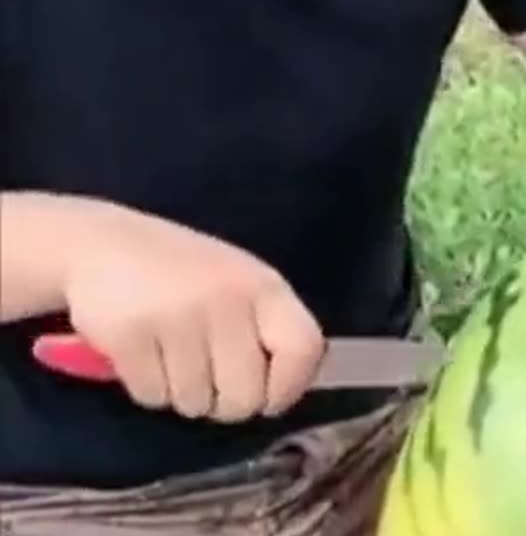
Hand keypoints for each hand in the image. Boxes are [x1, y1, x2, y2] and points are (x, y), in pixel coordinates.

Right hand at [60, 199, 323, 422]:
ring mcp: (178, 316)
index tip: (270, 399)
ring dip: (182, 394)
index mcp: (265, 286)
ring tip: (171, 357)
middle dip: (226, 404)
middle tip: (210, 384)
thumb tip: (282, 392)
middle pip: (245, 397)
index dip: (290, 387)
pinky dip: (148, 387)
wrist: (100, 243)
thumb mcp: (239, 284)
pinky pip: (153, 396)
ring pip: (195, 403)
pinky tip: (143, 354)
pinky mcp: (130, 335)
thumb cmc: (182, 273)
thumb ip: (265, 329)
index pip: (303, 349)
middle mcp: (227, 299)